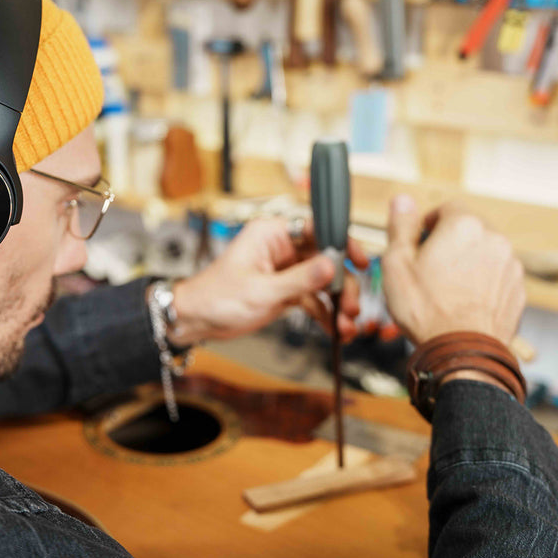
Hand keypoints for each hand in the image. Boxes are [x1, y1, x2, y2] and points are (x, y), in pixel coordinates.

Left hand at [168, 217, 368, 344]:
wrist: (197, 321)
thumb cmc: (217, 297)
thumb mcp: (262, 291)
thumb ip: (300, 279)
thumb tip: (333, 265)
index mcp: (272, 234)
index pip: (316, 228)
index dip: (342, 242)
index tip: (360, 261)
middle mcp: (281, 248)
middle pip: (326, 258)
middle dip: (341, 284)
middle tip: (350, 307)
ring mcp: (285, 270)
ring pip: (323, 281)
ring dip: (337, 303)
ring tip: (346, 325)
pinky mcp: (285, 290)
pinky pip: (314, 299)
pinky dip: (326, 314)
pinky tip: (336, 330)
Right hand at [381, 195, 525, 345]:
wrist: (462, 353)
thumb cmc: (427, 310)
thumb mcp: (397, 264)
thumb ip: (401, 226)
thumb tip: (402, 200)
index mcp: (463, 226)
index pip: (447, 208)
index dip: (429, 225)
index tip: (419, 245)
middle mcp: (493, 239)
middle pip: (468, 230)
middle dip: (450, 244)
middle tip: (429, 270)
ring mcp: (510, 265)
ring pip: (483, 253)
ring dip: (467, 263)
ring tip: (446, 291)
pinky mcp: (518, 289)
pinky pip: (496, 276)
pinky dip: (482, 284)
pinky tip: (463, 303)